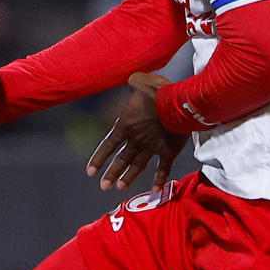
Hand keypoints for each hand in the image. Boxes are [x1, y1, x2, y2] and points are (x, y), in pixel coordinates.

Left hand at [86, 73, 185, 191]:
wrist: (179, 104)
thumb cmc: (159, 91)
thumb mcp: (141, 81)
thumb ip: (134, 81)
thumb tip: (132, 78)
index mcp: (126, 125)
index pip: (108, 145)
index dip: (99, 159)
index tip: (90, 172)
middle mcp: (136, 140)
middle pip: (121, 160)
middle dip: (111, 173)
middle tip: (103, 185)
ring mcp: (153, 147)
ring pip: (138, 166)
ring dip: (128, 177)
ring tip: (119, 187)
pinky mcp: (169, 151)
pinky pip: (163, 168)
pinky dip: (159, 179)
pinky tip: (154, 190)